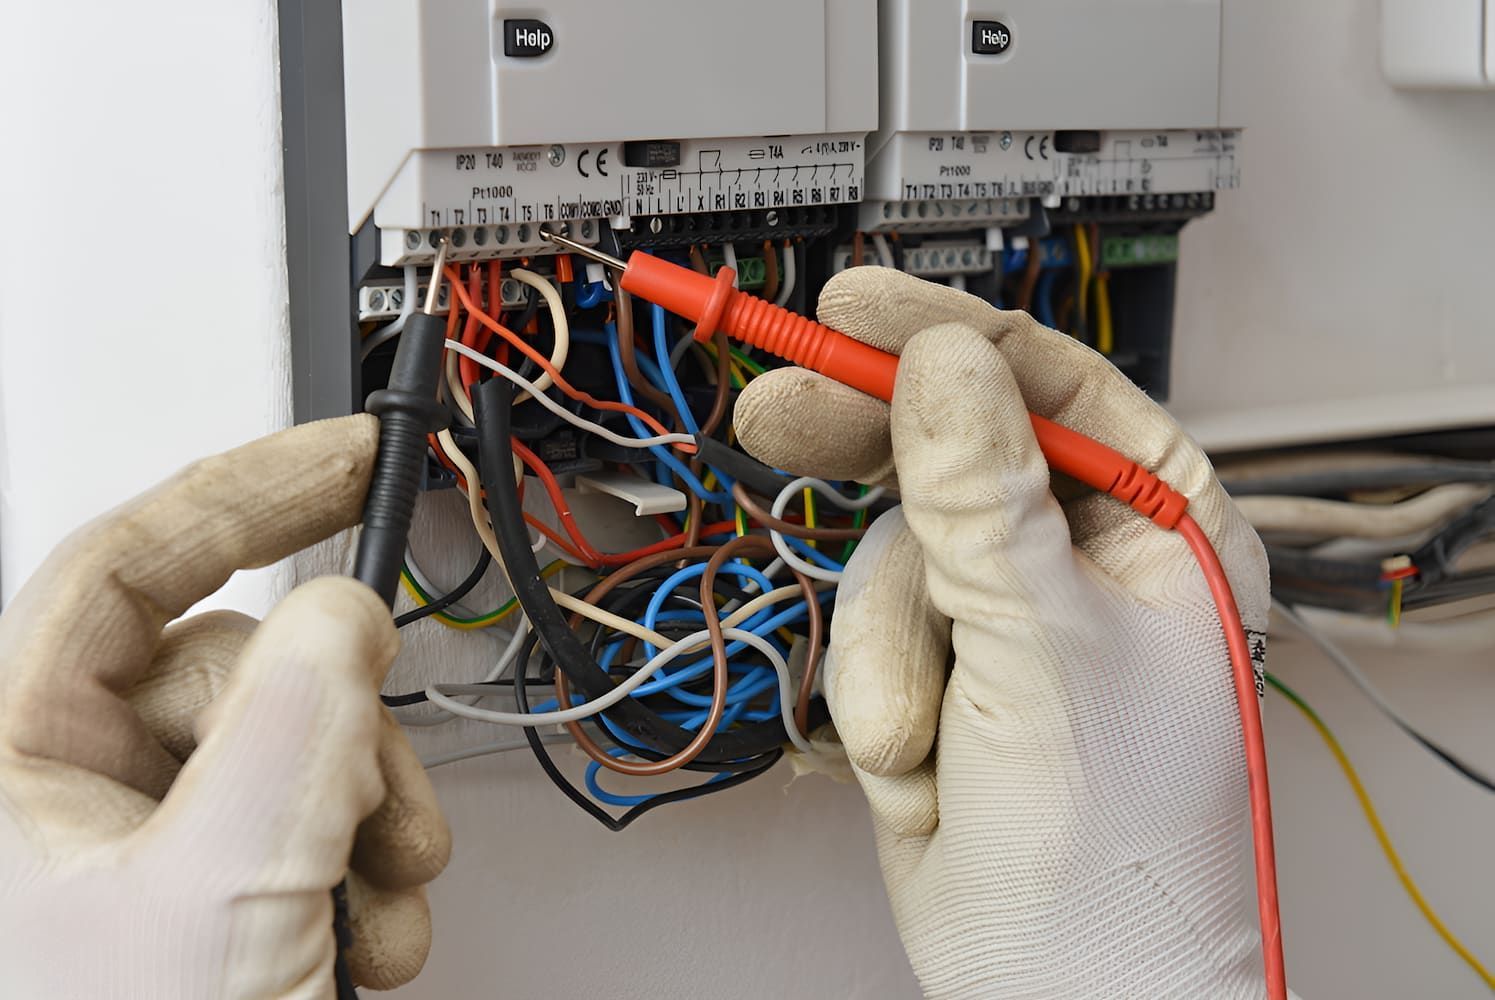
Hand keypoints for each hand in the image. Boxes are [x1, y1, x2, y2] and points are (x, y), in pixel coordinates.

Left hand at [0, 416, 449, 997]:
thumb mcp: (221, 896)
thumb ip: (293, 729)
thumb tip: (342, 613)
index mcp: (6, 766)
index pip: (126, 567)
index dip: (243, 492)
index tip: (344, 455)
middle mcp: (62, 797)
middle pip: (242, 673)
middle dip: (342, 736)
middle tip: (378, 814)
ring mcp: (140, 850)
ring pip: (293, 750)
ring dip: (366, 819)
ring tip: (374, 907)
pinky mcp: (210, 892)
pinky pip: (309, 822)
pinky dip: (361, 871)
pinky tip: (362, 941)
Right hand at [736, 269, 1272, 998]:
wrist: (1051, 990)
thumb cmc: (1112, 848)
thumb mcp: (1045, 647)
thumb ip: (982, 497)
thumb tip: (943, 362)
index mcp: (1161, 528)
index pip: (1049, 385)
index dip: (945, 337)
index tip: (851, 307)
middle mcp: (1081, 556)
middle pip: (950, 445)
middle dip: (865, 447)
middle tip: (777, 408)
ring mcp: (1000, 613)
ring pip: (889, 550)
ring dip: (886, 645)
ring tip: (919, 729)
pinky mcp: (935, 665)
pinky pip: (866, 624)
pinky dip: (875, 692)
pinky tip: (922, 761)